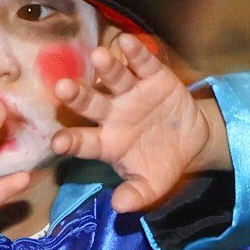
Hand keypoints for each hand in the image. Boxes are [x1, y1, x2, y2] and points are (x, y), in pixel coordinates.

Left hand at [59, 37, 228, 217]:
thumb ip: (136, 196)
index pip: (84, 141)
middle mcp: (113, 113)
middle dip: (77, 96)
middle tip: (62, 87)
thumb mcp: (152, 186)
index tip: (58, 142)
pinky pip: (142, 63)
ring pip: (113, 79)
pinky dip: (135, 54)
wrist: (191, 141)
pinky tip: (126, 43)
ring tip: (99, 57)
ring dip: (106, 68)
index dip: (71, 141)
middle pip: (90, 103)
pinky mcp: (153, 77)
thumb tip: (119, 206)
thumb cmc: (161, 163)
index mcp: (107, 142)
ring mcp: (131, 93)